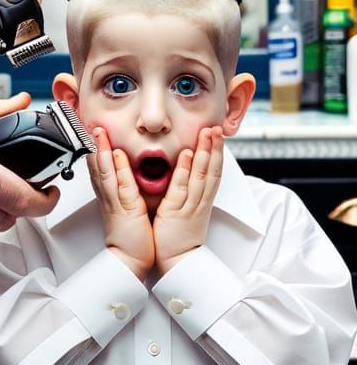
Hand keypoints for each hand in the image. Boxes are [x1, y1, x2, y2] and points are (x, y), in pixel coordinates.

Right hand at [87, 127, 153, 280]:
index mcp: (108, 195)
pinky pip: (122, 185)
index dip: (92, 148)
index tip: (89, 132)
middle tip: (89, 124)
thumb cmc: (130, 237)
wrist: (128, 260)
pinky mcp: (126, 209)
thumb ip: (122, 189)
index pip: (97, 167)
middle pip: (96, 165)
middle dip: (92, 144)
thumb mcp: (123, 208)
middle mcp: (108, 196)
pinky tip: (116, 155)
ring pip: (105, 171)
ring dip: (101, 151)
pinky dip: (119, 169)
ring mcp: (115, 201)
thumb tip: (124, 172)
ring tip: (98, 133)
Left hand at [152, 126, 223, 274]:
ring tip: (207, 133)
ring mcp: (190, 207)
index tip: (217, 136)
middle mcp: (199, 203)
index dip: (216, 154)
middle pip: (212, 171)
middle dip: (215, 148)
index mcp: (202, 203)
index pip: (213, 174)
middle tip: (216, 128)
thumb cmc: (178, 240)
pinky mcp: (176, 212)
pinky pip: (182, 188)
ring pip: (202, 176)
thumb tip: (187, 176)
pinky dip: (186, 170)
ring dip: (205, 153)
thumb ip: (187, 195)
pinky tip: (189, 155)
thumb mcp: (186, 213)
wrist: (178, 266)